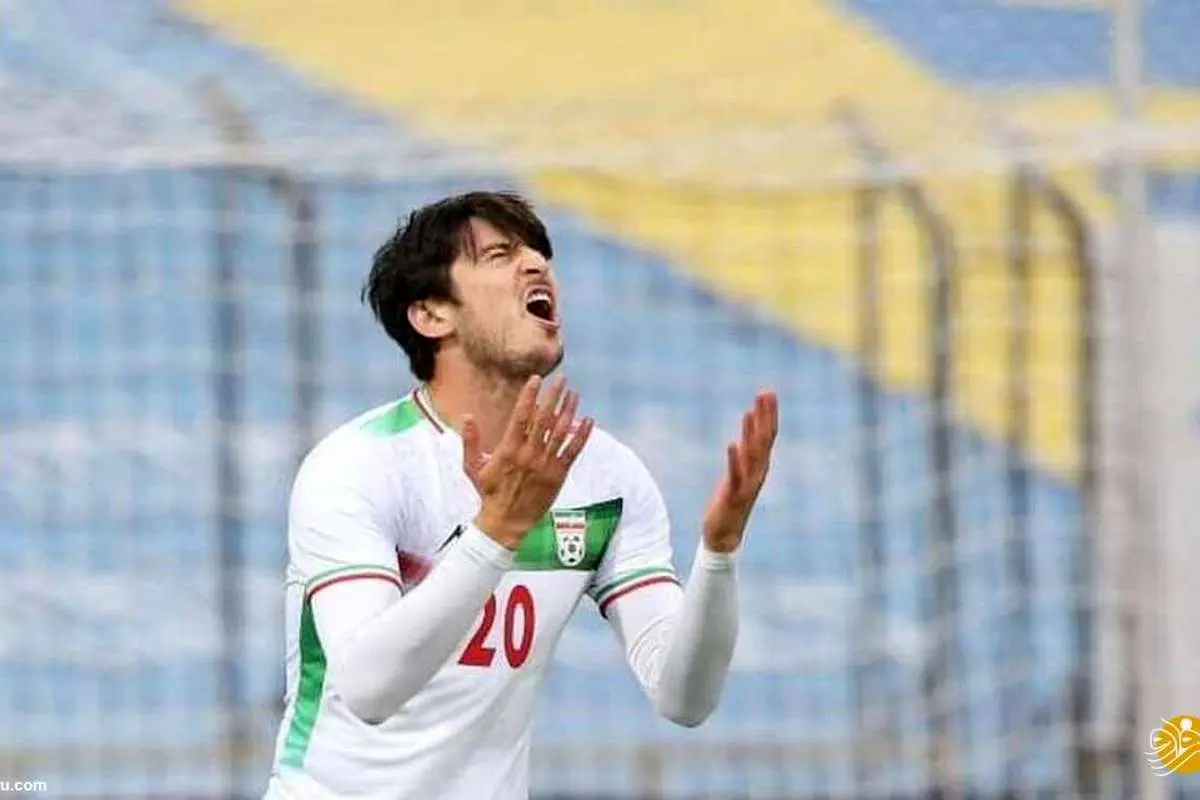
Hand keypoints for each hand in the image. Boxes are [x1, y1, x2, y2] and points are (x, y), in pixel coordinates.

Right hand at [464, 375, 593, 549]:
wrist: (506, 522)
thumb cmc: (489, 493)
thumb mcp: (472, 467)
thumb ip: (470, 441)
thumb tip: (467, 416)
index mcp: (508, 450)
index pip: (521, 416)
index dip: (529, 396)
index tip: (536, 379)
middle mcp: (529, 454)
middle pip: (544, 419)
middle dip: (554, 397)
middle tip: (562, 379)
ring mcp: (545, 465)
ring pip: (560, 432)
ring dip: (569, 411)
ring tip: (575, 394)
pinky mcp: (558, 475)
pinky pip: (572, 451)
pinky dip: (582, 435)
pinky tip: (589, 420)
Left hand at [702, 391, 778, 553]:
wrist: (725, 535)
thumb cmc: (732, 500)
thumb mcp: (740, 472)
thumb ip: (745, 453)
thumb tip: (748, 434)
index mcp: (760, 465)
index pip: (768, 435)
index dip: (769, 413)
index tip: (769, 392)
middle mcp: (757, 472)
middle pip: (764, 439)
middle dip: (765, 415)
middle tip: (767, 393)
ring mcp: (747, 483)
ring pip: (752, 454)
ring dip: (750, 432)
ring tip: (749, 412)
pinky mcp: (733, 495)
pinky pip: (735, 475)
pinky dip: (734, 459)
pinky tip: (732, 444)